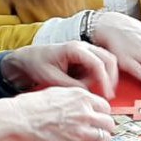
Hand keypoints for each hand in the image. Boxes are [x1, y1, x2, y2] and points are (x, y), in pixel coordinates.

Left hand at [0, 41, 118, 98]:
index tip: (107, 94)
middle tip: (109, 94)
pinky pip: (99, 65)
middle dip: (111, 78)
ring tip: (98, 91)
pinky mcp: (85, 57)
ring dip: (106, 77)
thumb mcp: (53, 78)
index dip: (105, 80)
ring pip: (107, 61)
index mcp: (75, 49)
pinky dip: (99, 76)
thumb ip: (72, 86)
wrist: (29, 58)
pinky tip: (89, 85)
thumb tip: (89, 94)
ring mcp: (86, 51)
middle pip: (108, 59)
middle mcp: (83, 46)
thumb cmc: (38, 64)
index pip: (98, 63)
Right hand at [10, 87, 115, 140]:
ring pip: (105, 139)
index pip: (105, 107)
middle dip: (105, 129)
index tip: (98, 119)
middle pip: (109, 124)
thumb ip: (76, 99)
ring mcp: (81, 132)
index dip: (102, 114)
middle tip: (99, 132)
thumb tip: (85, 104)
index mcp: (81, 97)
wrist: (19, 121)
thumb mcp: (58, 92)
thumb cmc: (31, 107)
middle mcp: (85, 113)